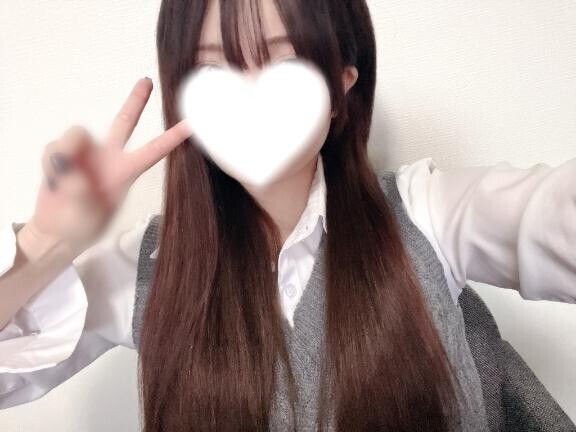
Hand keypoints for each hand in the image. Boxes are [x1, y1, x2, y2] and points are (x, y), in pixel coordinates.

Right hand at [23, 77, 191, 258]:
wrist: (56, 232)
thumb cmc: (81, 225)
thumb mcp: (89, 215)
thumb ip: (80, 191)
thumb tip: (68, 167)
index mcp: (125, 172)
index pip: (154, 151)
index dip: (173, 138)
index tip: (193, 124)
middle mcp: (108, 157)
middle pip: (124, 122)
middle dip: (135, 101)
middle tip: (148, 81)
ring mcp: (84, 154)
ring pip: (77, 133)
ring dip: (67, 151)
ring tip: (63, 179)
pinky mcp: (61, 154)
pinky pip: (53, 148)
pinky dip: (51, 165)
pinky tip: (54, 181)